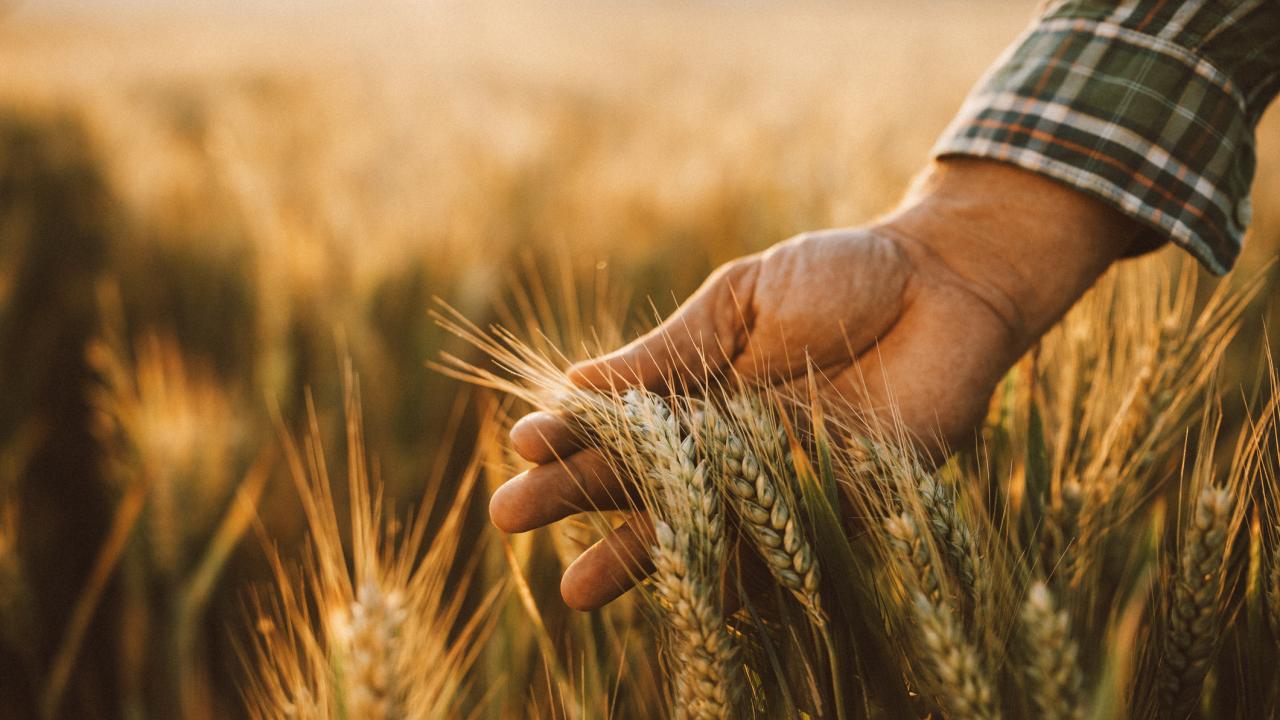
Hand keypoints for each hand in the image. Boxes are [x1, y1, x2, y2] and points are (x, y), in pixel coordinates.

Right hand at [493, 158, 1140, 609]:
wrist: (946, 282)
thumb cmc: (839, 277)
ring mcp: (788, 482)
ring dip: (644, 558)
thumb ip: (671, 351)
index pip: (625, 427)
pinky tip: (696, 593)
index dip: (575, 436)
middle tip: (509, 519)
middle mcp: (736, 449)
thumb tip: (576, 381)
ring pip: (706, 530)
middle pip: (648, 485)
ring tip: (577, 590)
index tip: (522, 445)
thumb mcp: (743, 300)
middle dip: (581, 501)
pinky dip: (747, 573)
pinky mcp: (850, 506)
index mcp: (704, 395)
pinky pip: (792, 547)